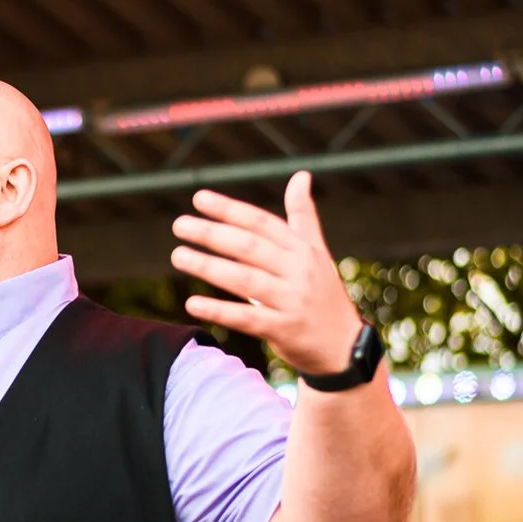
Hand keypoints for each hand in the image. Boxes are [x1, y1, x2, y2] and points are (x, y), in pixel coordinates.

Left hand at [169, 171, 362, 374]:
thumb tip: (302, 174)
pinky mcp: (284, 330)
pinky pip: (247, 318)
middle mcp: (299, 271)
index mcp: (303, 250)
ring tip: (178, 256)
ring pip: (245, 280)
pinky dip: (219, 310)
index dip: (230, 210)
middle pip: (250, 248)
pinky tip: (191, 302)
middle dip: (213, 234)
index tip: (198, 198)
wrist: (345, 347)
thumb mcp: (317, 252)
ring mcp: (292, 301)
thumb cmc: (323, 294)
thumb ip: (303, 216)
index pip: (262, 223)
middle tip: (179, 224)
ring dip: (209, 267)